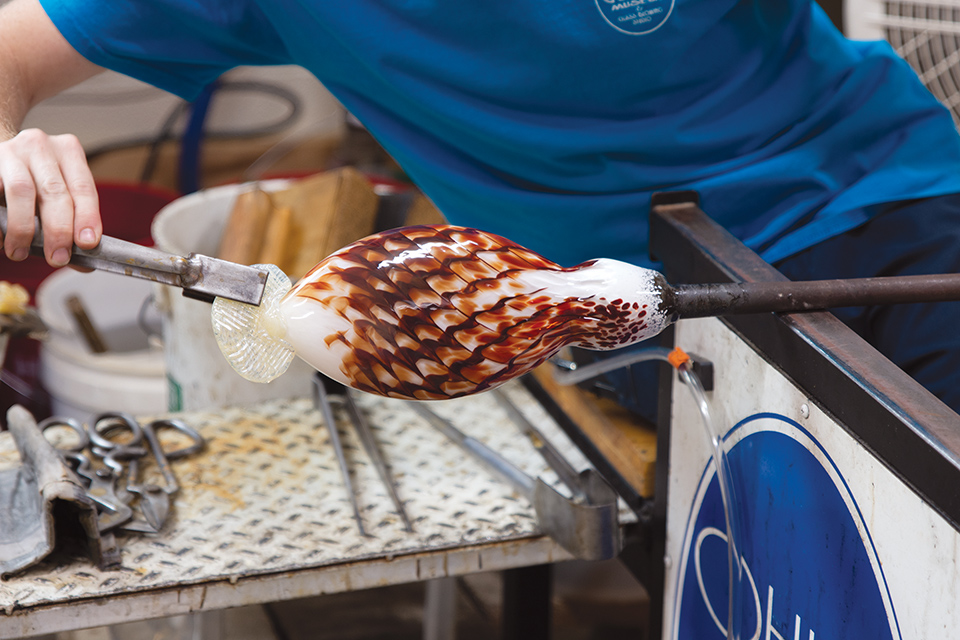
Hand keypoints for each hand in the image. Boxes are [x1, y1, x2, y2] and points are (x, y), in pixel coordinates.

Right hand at [0, 128, 101, 266]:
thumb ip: (74, 222)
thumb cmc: (36, 182)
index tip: (87, 243)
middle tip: (57, 258)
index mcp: (68, 151)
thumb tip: (85, 263)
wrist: (1, 160)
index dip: (87, 217)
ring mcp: (10, 151)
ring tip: (20, 253)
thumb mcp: (61, 194)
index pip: (83, 187)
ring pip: (21, 189)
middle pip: (54, 190)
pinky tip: (1, 240)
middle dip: (57, 230)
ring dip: (23, 228)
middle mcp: (41, 146)